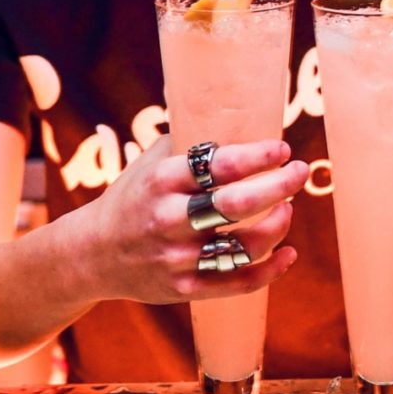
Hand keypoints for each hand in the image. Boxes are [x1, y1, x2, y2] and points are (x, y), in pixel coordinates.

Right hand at [66, 135, 306, 304]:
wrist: (92, 254)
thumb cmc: (134, 197)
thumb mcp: (150, 162)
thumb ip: (188, 141)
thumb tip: (230, 105)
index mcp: (162, 180)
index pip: (219, 165)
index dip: (258, 157)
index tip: (282, 149)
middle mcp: (169, 218)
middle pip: (238, 204)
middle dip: (279, 186)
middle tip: (299, 172)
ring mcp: (177, 257)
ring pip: (244, 246)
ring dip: (277, 226)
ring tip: (287, 209)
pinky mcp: (184, 288)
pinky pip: (237, 283)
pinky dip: (270, 269)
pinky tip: (288, 253)